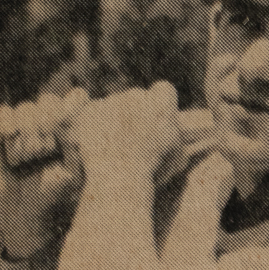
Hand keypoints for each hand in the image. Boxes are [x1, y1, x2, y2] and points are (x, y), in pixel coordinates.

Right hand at [0, 88, 86, 259]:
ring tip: (31, 156)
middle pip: (48, 101)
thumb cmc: (57, 190)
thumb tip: (71, 124)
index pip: (76, 97)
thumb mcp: (75, 171)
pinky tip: (11, 133)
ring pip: (26, 108)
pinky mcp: (3, 129)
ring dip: (28, 130)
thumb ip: (77, 148)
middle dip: (47, 120)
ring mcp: (25, 122)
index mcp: (71, 124)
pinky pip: (4, 113)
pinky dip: (7, 121)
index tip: (67, 124)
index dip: (72, 105)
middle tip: (47, 146)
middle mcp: (48, 119)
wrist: (27, 207)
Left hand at [67, 81, 181, 185]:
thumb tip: (172, 129)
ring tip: (115, 146)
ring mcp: (112, 100)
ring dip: (114, 119)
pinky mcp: (90, 109)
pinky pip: (93, 111)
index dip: (159, 104)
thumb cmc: (153, 170)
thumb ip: (176, 137)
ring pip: (114, 104)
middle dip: (135, 113)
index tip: (155, 120)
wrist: (120, 178)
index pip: (163, 90)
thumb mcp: (177, 155)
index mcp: (162, 100)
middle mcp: (137, 94)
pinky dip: (94, 124)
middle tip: (133, 139)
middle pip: (137, 97)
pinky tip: (99, 142)